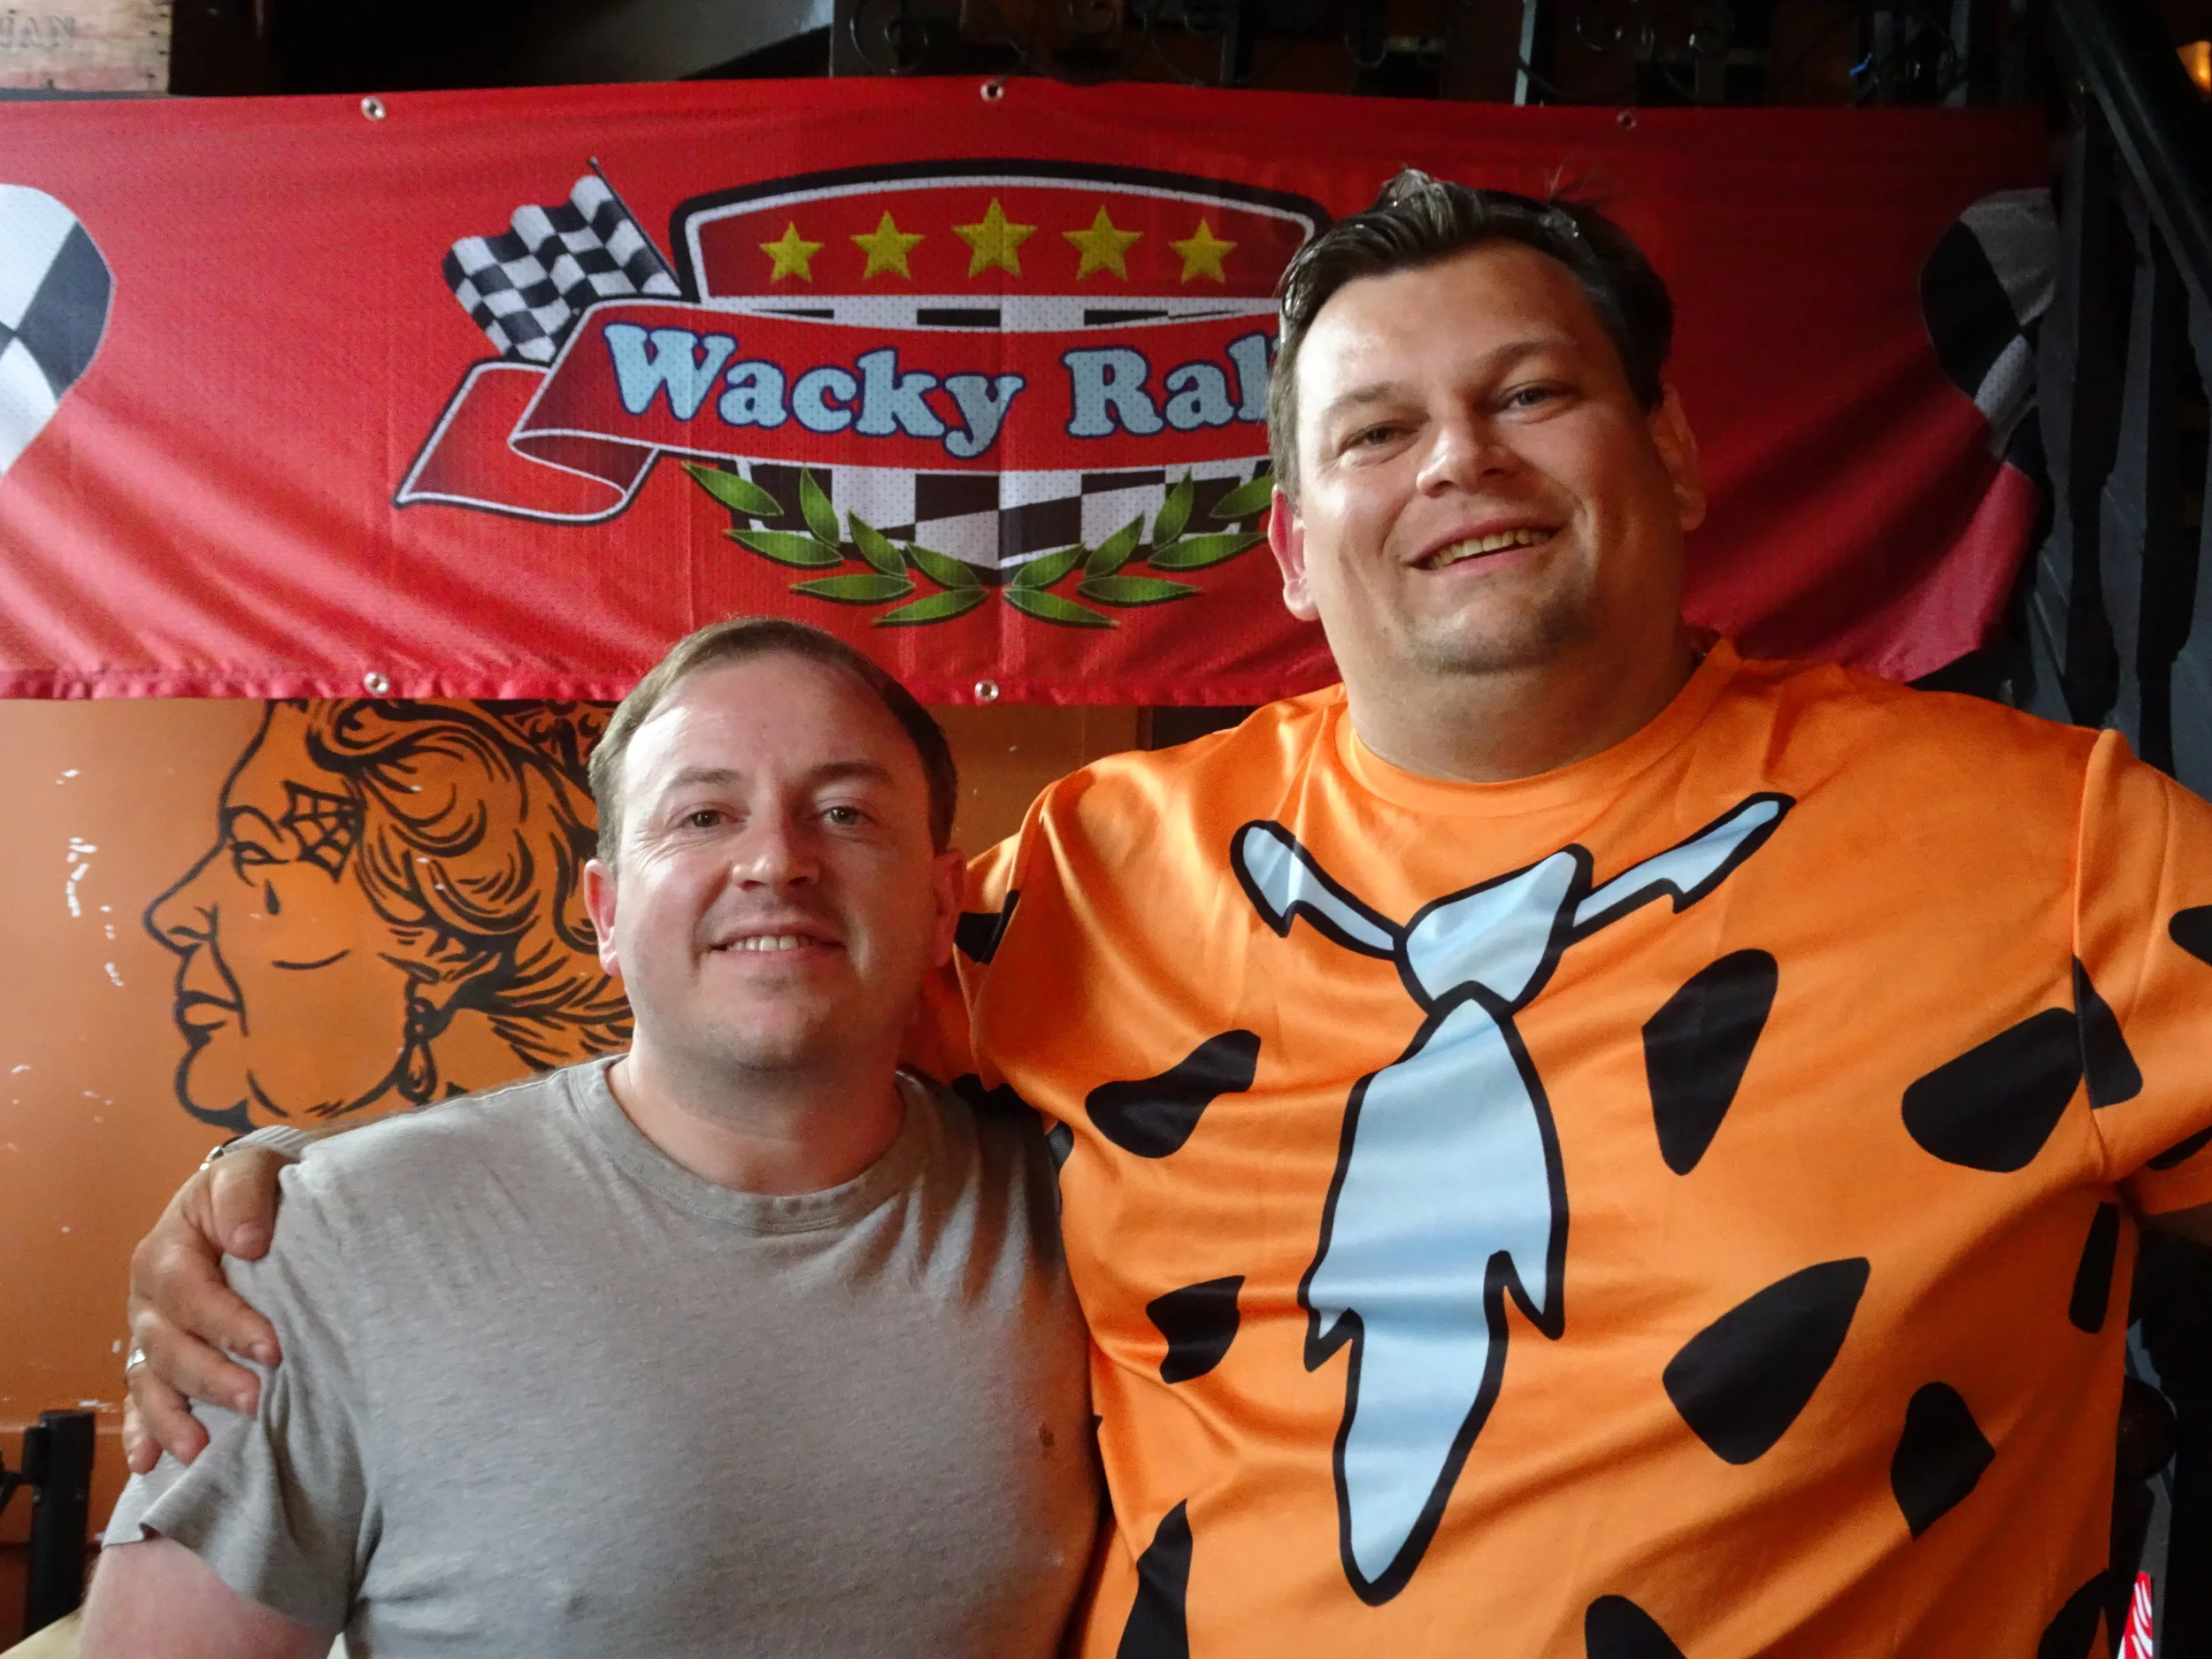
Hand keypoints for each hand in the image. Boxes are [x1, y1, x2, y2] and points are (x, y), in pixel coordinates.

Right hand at [122, 1148, 288, 1472]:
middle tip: (255, 1402)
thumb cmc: (251, 1188)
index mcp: (166, 1252)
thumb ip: (245, 1197)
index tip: (272, 1349)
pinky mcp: (159, 1358)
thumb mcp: (249, 1171)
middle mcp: (150, 1299)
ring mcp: (151, 1333)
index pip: (190, 1293)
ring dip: (172, 1417)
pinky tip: (150, 1462)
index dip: (227, 1323)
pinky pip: (141, 1398)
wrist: (249, 1198)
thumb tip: (246, 1242)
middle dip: (210, 1377)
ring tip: (200, 1448)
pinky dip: (143, 1431)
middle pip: (169, 1346)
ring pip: (151, 1380)